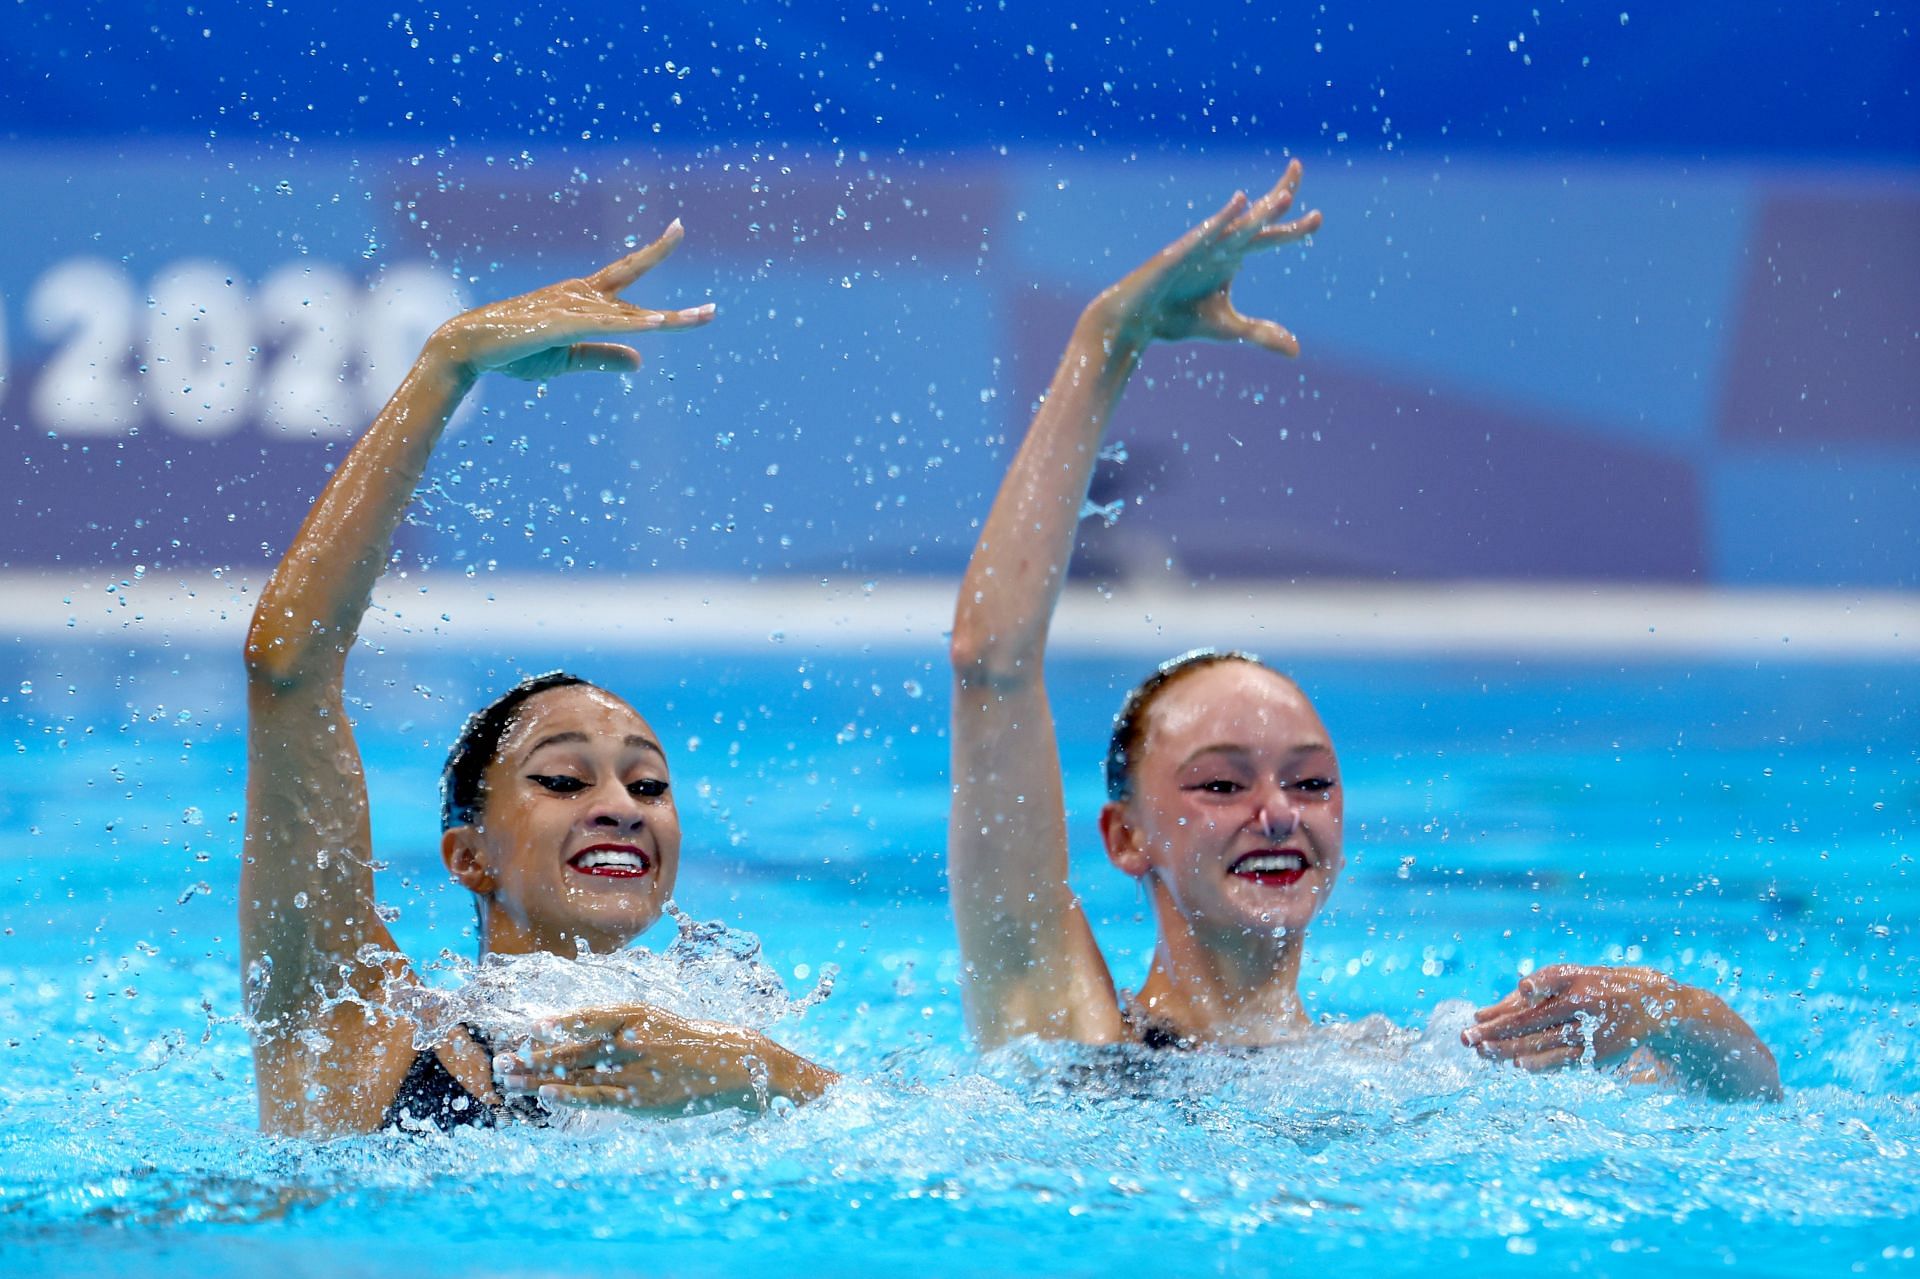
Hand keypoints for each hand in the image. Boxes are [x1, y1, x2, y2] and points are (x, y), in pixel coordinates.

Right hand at [428, 220, 715, 382]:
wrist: (469, 347)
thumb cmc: (515, 350)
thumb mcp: (569, 358)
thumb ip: (605, 357)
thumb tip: (642, 360)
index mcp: (583, 298)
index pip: (626, 273)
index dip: (654, 252)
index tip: (677, 229)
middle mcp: (582, 296)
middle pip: (637, 295)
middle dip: (673, 292)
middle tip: (713, 298)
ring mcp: (574, 308)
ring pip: (631, 316)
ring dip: (669, 320)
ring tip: (705, 317)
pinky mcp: (564, 325)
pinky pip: (607, 327)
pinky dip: (634, 327)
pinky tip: (659, 325)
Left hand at [493, 1003, 836, 1113]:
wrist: (738, 1066)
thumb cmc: (697, 1042)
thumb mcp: (662, 1023)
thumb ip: (626, 1029)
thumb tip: (587, 1037)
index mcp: (639, 1014)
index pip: (588, 1018)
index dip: (558, 1024)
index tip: (530, 1028)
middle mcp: (633, 1039)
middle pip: (573, 1048)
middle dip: (535, 1055)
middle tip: (502, 1059)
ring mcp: (635, 1070)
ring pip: (577, 1073)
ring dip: (540, 1077)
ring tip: (510, 1079)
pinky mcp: (641, 1098)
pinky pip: (597, 1096)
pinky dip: (568, 1096)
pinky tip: (545, 1096)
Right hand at [1083, 158, 1321, 356]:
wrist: (1136, 321)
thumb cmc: (1178, 318)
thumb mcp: (1230, 328)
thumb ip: (1262, 334)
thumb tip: (1297, 352)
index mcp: (1233, 257)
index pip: (1269, 235)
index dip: (1292, 227)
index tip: (1317, 218)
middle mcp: (1221, 246)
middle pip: (1257, 218)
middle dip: (1279, 194)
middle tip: (1298, 167)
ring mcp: (1202, 247)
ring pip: (1239, 225)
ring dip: (1261, 212)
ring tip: (1286, 197)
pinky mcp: (1182, 253)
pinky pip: (1206, 231)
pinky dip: (1224, 217)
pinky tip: (1240, 202)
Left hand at [1463, 964, 1687, 1071]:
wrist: (1650, 1005)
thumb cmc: (1593, 988)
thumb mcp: (1568, 980)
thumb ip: (1528, 994)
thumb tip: (1483, 1013)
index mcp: (1574, 978)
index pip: (1547, 980)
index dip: (1532, 988)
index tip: (1509, 998)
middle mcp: (1583, 1001)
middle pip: (1533, 1018)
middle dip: (1496, 1029)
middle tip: (1466, 1037)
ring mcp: (1591, 1030)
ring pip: (1543, 1042)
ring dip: (1509, 1049)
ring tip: (1481, 1052)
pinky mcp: (1597, 1054)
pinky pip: (1563, 1060)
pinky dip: (1539, 1063)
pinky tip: (1517, 1066)